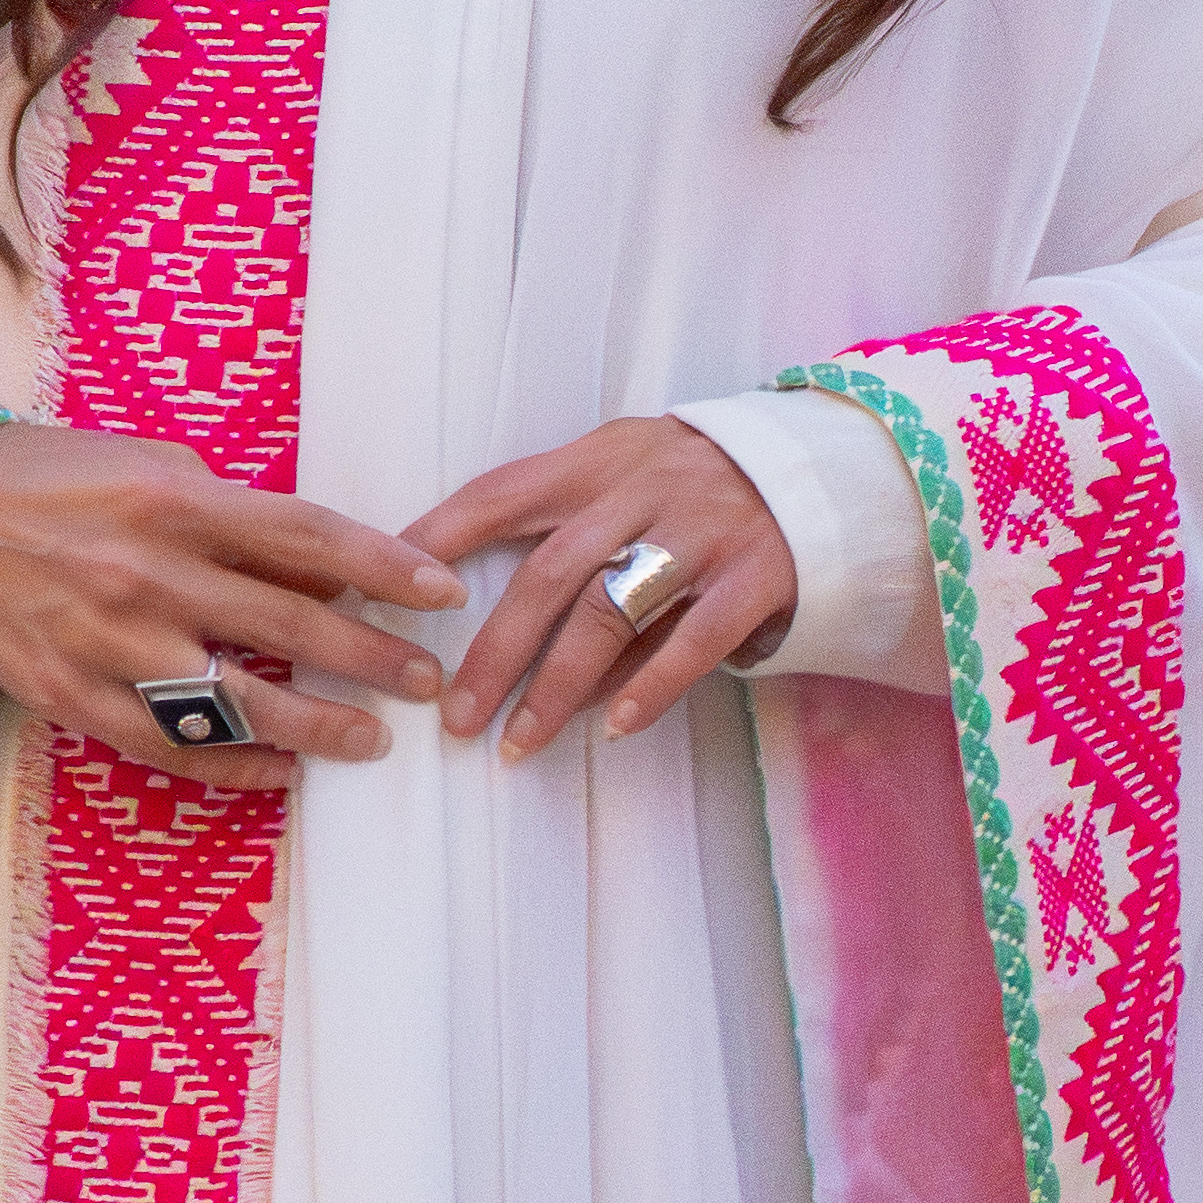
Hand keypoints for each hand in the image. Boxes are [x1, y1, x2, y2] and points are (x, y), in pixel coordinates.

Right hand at [0, 425, 459, 790]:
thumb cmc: (43, 474)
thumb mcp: (144, 462)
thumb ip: (227, 507)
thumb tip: (312, 557)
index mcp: (172, 501)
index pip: (308, 538)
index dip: (386, 568)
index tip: (443, 593)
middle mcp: (147, 575)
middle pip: (289, 626)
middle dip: (372, 658)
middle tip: (425, 680)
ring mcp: (108, 644)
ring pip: (236, 702)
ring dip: (315, 726)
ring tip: (370, 740)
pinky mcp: (71, 697)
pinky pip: (168, 748)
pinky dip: (233, 764)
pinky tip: (282, 771)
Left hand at [413, 418, 798, 757]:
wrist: (816, 468)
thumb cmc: (695, 482)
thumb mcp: (625, 466)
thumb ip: (560, 513)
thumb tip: (460, 588)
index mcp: (599, 460)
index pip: (502, 493)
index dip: (440, 538)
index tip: (386, 591)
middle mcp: (645, 490)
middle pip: (550, 574)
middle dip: (495, 651)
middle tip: (455, 716)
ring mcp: (703, 533)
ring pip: (613, 612)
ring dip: (558, 687)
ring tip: (518, 743)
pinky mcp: (756, 575)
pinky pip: (695, 639)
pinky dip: (650, 686)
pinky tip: (612, 727)